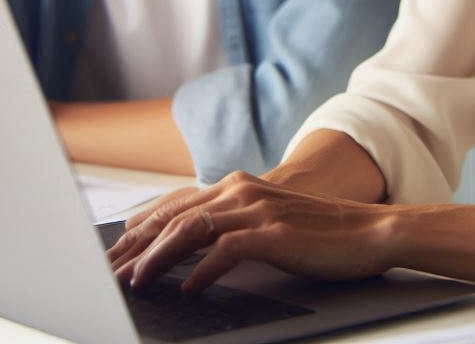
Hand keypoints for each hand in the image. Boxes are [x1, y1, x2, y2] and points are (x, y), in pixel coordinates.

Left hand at [107, 171, 395, 291]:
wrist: (367, 231)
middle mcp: (242, 191)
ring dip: (157, 258)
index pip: (175, 205)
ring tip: (135, 282)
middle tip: (107, 272)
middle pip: (174, 216)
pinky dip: (201, 271)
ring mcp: (258, 210)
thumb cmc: (316, 231)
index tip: (113, 253)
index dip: (139, 229)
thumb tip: (186, 249)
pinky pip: (226, 250)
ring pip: (191, 230)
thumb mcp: (266, 219)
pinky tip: (189, 289)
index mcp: (237, 186)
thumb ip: (229, 223)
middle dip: (135, 246)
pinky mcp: (274, 233)